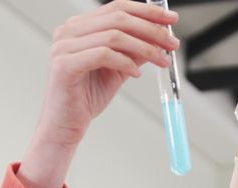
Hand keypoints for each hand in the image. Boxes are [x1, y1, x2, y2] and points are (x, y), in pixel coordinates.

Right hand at [38, 0, 179, 148]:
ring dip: (144, 48)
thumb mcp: (119, 69)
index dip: (147, 12)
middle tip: (172, 43)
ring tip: (161, 61)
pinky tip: (137, 73)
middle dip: (151, 29)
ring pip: (114, 36)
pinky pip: (104, 55)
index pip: (118, 8)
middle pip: (118, 18)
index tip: (171, 20)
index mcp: (80, 26)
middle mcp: (69, 31)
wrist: (66, 125)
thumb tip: (160, 39)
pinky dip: (126, 62)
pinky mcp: (65, 64)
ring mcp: (64, 46)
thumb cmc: (86, 97)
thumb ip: (135, 51)